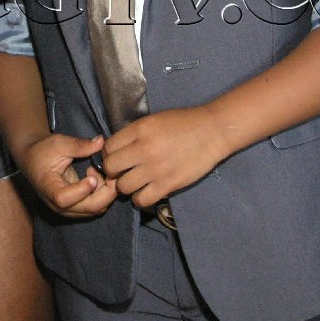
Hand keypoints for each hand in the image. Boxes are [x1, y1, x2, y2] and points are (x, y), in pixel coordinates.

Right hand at [18, 133, 117, 217]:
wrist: (34, 160)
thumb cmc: (43, 151)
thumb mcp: (58, 144)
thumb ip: (79, 145)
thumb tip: (100, 141)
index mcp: (49, 189)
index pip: (65, 199)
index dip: (82, 189)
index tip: (93, 174)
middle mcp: (58, 205)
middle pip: (88, 208)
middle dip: (106, 191)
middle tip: (110, 170)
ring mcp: (69, 209)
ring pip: (96, 209)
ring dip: (106, 191)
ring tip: (99, 170)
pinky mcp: (77, 207)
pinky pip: (96, 205)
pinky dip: (103, 193)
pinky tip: (97, 175)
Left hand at [102, 107, 231, 207]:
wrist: (211, 132)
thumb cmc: (183, 123)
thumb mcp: (154, 120)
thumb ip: (134, 133)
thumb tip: (115, 149)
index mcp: (139, 129)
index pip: (108, 147)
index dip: (108, 153)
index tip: (116, 156)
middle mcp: (143, 149)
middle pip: (110, 167)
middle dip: (113, 171)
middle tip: (122, 171)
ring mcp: (155, 169)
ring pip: (123, 186)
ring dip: (126, 186)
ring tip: (135, 182)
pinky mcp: (167, 185)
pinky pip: (141, 200)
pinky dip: (140, 198)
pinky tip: (146, 191)